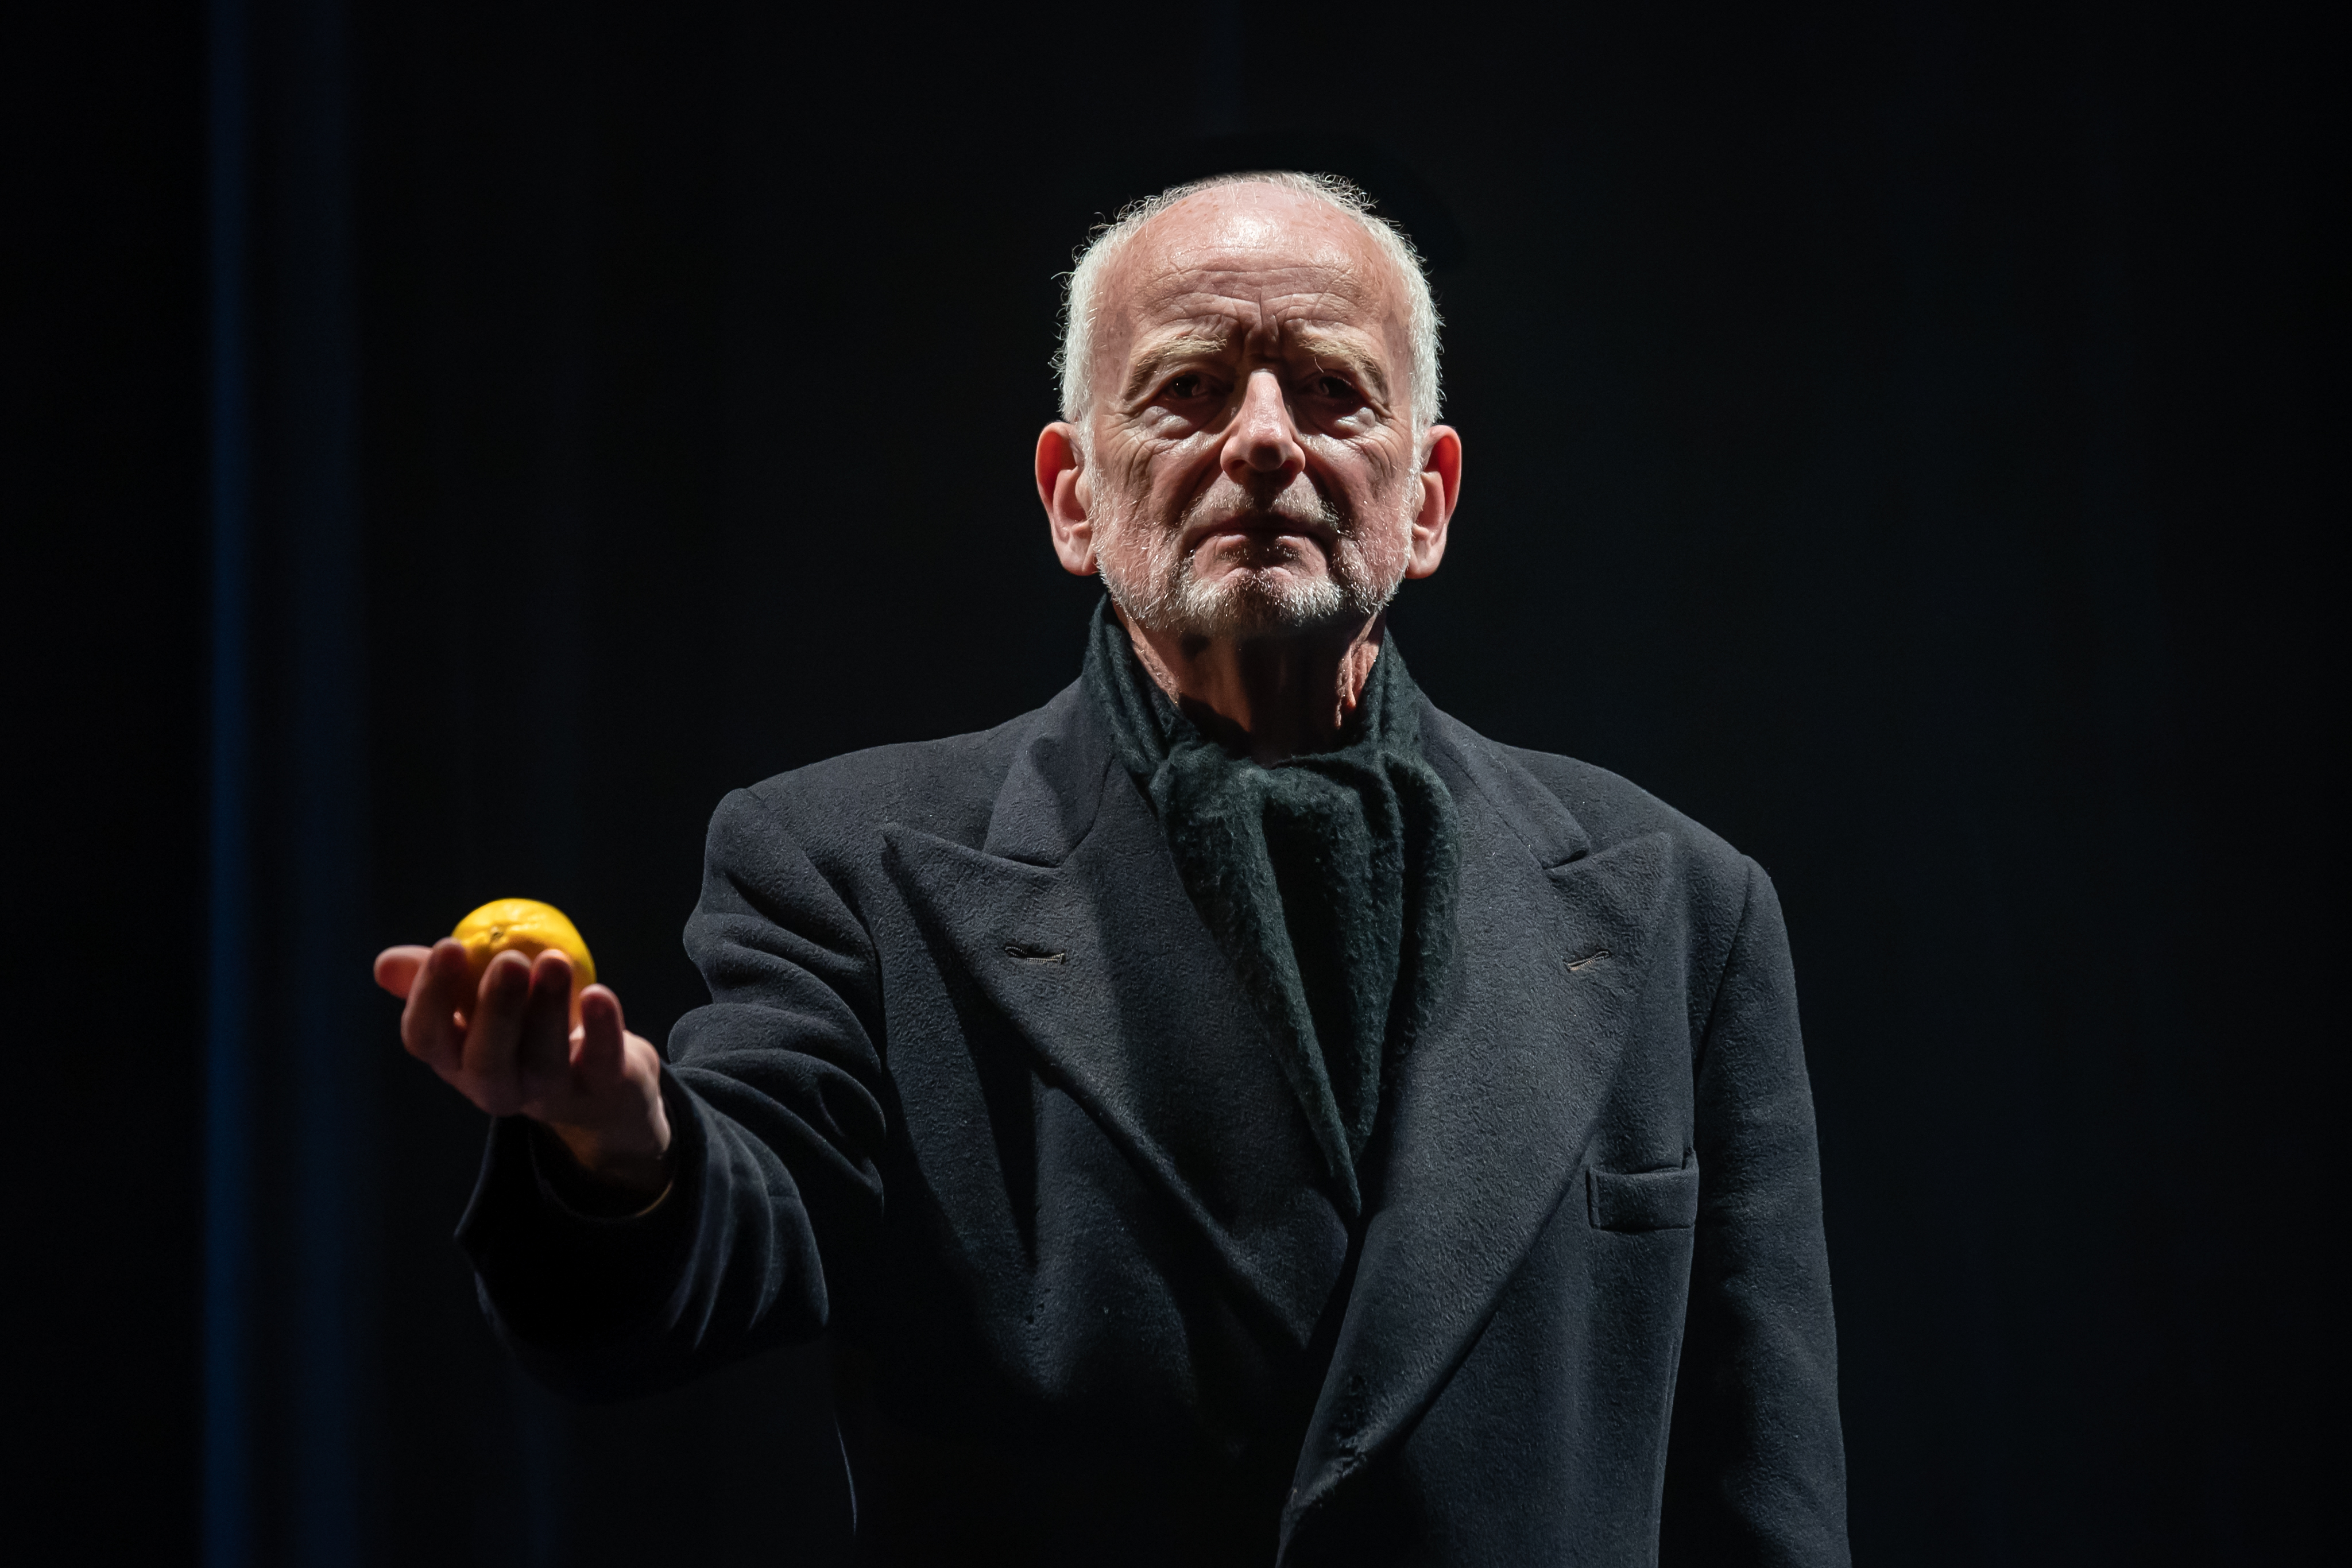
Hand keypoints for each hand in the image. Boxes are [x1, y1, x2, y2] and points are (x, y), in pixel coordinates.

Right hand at [374, 940, 672, 1201]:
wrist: (605, 1083)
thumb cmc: (528, 1028)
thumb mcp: (482, 1002)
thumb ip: (445, 979)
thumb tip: (385, 963)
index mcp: (457, 1061)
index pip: (427, 1039)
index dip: (431, 996)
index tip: (449, 946)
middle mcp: (497, 1087)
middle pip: (486, 1060)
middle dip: (495, 1009)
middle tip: (509, 960)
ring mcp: (550, 1095)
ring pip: (544, 1061)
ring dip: (548, 1009)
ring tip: (555, 960)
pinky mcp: (602, 1093)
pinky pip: (602, 1063)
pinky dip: (603, 1030)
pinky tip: (599, 994)